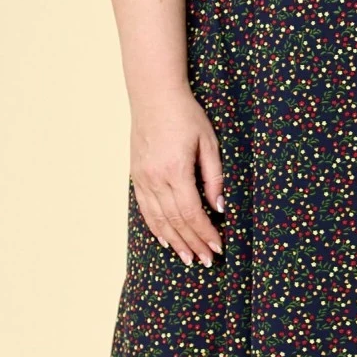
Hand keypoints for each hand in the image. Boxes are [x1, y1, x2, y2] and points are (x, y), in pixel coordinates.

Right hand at [130, 88, 225, 265]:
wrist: (154, 95)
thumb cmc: (186, 115)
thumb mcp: (209, 143)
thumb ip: (215, 177)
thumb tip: (220, 208)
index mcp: (176, 170)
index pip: (192, 212)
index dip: (205, 233)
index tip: (218, 247)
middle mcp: (155, 178)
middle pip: (175, 221)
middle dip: (193, 243)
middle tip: (206, 260)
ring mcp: (142, 178)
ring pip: (159, 219)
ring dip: (175, 241)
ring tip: (188, 258)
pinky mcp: (136, 175)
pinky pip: (146, 209)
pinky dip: (156, 227)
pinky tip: (166, 239)